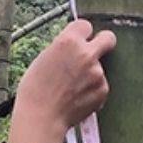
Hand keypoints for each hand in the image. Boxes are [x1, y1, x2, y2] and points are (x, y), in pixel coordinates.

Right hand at [9, 19, 117, 142]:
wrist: (41, 117)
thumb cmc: (35, 90)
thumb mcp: (44, 58)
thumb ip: (63, 49)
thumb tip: (74, 46)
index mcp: (68, 42)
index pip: (85, 25)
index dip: (81, 33)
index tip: (79, 39)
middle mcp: (87, 54)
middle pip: (108, 38)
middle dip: (103, 42)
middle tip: (96, 50)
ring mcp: (97, 72)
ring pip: (99, 67)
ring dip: (90, 74)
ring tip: (71, 89)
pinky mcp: (103, 89)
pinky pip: (100, 84)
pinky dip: (92, 90)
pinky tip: (76, 98)